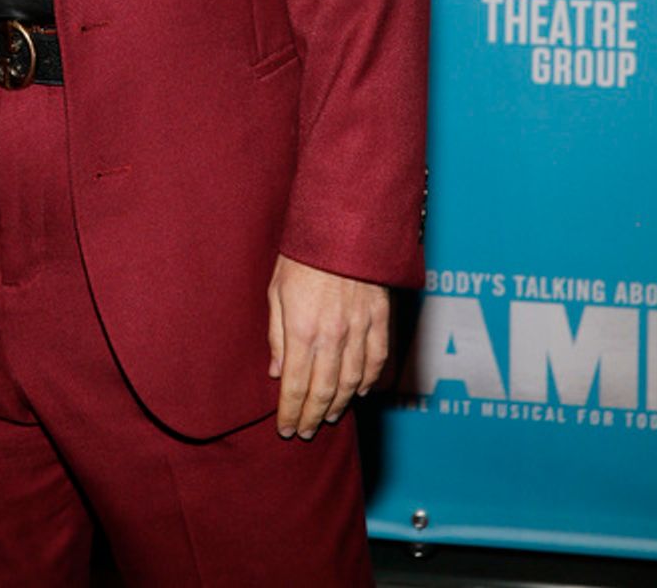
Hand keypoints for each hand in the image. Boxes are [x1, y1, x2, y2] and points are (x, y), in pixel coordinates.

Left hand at [267, 253, 389, 439]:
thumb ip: (277, 334)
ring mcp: (360, 329)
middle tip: (305, 432)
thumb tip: (277, 371)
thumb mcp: (276, 290)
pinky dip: (368, 382)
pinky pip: (376, 360)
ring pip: (351, 382)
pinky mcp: (380, 319)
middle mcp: (333, 336)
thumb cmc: (303, 253)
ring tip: (327, 416)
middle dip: (312, 416)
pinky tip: (359, 391)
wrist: (344, 223)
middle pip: (323, 391)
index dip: (290, 412)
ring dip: (338, 404)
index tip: (285, 429)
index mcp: (303, 330)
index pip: (295, 386)